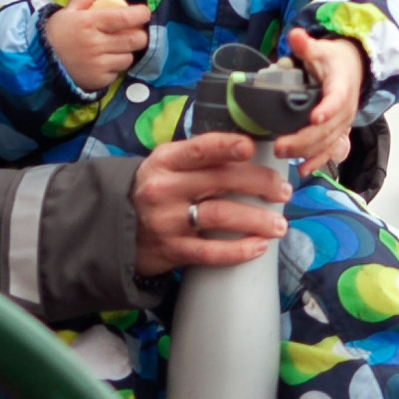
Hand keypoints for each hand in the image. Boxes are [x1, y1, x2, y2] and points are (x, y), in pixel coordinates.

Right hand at [43, 0, 151, 92]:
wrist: (40, 63)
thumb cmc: (57, 33)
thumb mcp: (69, 10)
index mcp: (89, 23)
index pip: (124, 18)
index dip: (140, 14)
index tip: (145, 13)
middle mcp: (96, 44)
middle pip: (135, 40)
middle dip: (140, 34)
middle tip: (135, 31)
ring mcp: (98, 65)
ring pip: (129, 57)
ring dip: (127, 51)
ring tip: (117, 47)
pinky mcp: (99, 80)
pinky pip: (118, 72)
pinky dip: (115, 66)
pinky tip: (105, 61)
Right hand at [131, 127, 287, 274]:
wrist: (115, 227)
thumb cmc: (155, 189)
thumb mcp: (167, 164)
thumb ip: (201, 156)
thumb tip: (252, 150)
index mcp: (166, 161)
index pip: (200, 149)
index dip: (228, 146)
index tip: (252, 148)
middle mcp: (165, 189)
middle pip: (221, 181)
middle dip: (260, 184)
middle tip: (283, 191)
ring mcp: (168, 221)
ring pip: (221, 216)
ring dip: (257, 220)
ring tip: (280, 224)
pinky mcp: (172, 250)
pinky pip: (211, 252)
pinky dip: (239, 250)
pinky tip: (258, 246)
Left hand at [276, 27, 366, 173]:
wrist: (354, 70)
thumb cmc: (333, 61)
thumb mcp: (321, 49)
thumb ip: (306, 45)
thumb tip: (296, 35)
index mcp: (341, 85)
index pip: (336, 98)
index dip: (327, 109)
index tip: (315, 118)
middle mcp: (345, 108)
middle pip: (328, 128)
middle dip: (304, 139)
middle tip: (280, 145)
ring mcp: (343, 123)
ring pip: (328, 143)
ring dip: (306, 152)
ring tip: (283, 154)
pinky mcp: (339, 133)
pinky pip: (330, 151)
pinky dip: (318, 161)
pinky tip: (303, 170)